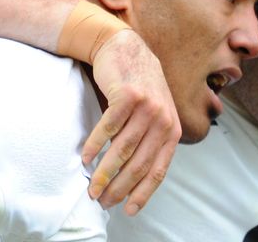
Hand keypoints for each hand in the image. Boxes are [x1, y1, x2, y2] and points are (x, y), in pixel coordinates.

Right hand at [82, 29, 180, 214]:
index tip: (127, 210)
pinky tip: (85, 157)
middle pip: (138, 164)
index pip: (158, 170)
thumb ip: (151, 140)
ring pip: (122, 150)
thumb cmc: (137, 86)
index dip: (142, 193)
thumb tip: (134, 178)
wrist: (125, 48)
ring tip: (91, 186)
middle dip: (118, 187)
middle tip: (101, 200)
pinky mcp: (128, 97)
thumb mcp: (155, 113)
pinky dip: (95, 146)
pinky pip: (108, 129)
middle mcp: (164, 120)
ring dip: (104, 172)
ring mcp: (147, 108)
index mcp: (173, 130)